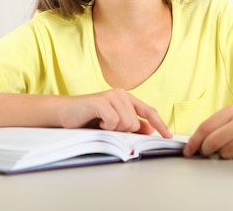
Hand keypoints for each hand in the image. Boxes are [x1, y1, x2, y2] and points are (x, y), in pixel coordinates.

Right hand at [57, 89, 171, 137]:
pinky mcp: (101, 101)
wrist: (64, 113)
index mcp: (126, 98)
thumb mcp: (112, 123)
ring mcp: (111, 96)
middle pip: (135, 123)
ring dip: (112, 129)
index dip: (160, 124)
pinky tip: (96, 121)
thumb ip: (130, 124)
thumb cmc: (88, 118)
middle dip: (122, 131)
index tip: (168, 136)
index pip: (148, 111)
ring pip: (126, 123)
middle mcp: (121, 95)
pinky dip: (104, 126)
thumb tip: (149, 129)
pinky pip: (113, 121)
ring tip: (100, 124)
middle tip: (107, 127)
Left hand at [182, 105, 232, 158]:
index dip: (194, 141)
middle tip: (205, 153)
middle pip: (212, 141)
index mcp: (231, 111)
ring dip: (223, 155)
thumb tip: (196, 143)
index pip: (205, 127)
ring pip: (225, 153)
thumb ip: (216, 127)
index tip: (188, 150)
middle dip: (205, 151)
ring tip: (232, 148)